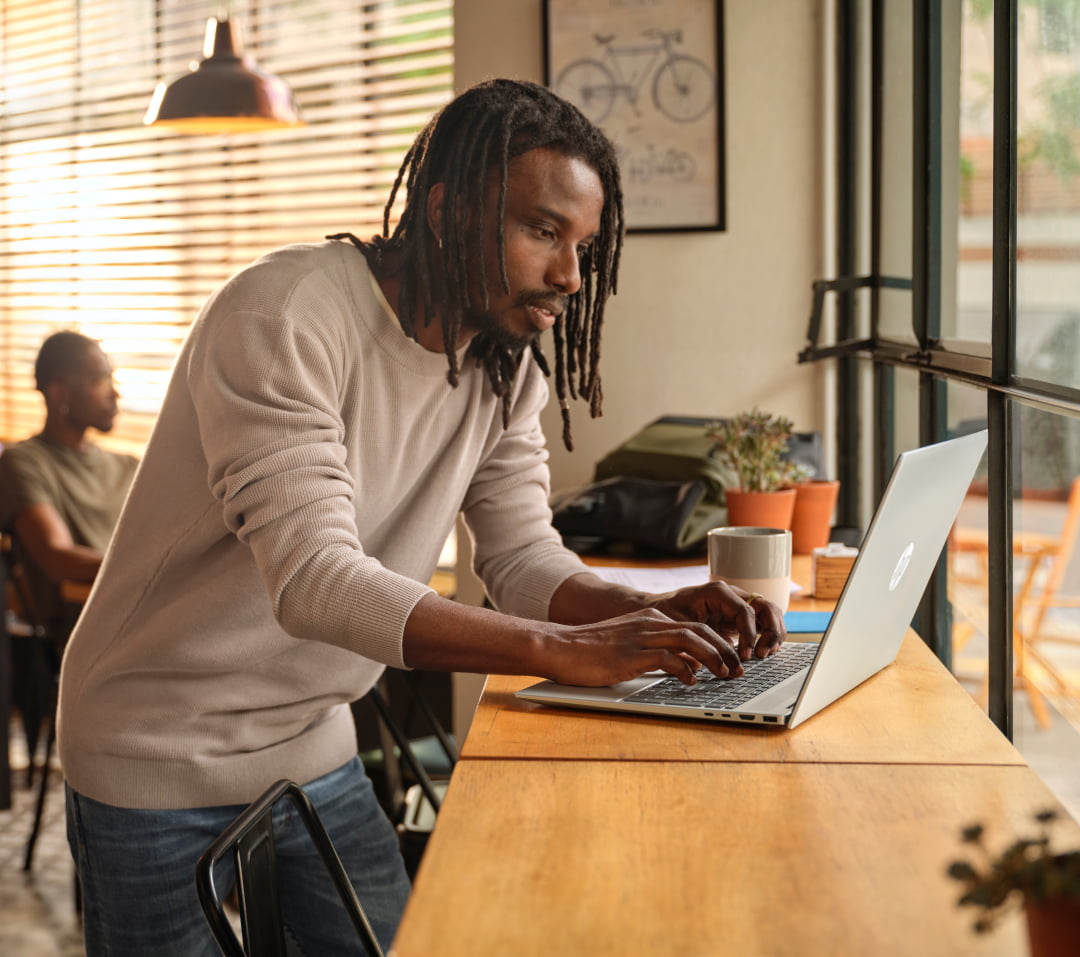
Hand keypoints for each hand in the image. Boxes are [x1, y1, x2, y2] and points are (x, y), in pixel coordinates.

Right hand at [539, 608, 744, 687]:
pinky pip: (668, 659)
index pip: (695, 625)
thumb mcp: (630, 646)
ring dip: (714, 658)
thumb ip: (659, 653)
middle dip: (724, 650)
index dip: (718, 643)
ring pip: (691, 640)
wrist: (559, 647)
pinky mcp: (631, 654)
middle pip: (700, 630)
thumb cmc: (590, 651)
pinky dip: (685, 670)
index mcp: (650, 618)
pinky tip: (692, 681)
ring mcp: (641, 637)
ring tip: (725, 675)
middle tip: (738, 669)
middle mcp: (650, 623)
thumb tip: (689, 667)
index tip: (731, 660)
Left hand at [645, 580, 785, 663]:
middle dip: (769, 632)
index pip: (745, 611)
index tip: (744, 655)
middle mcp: (732, 595)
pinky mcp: (738, 617)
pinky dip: (767, 636)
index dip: (749, 634)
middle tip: (762, 655)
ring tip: (765, 654)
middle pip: (765, 607)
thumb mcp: (680, 626)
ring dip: (772, 634)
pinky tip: (763, 652)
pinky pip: (762, 623)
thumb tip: (717, 662)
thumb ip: (700, 640)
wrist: (659, 609)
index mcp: (718, 592)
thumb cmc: (667, 614)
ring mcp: (737, 605)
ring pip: (769, 614)